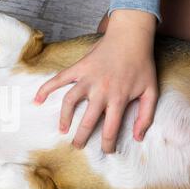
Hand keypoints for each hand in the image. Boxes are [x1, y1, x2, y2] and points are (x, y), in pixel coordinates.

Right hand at [34, 10, 157, 152]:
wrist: (131, 37)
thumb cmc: (141, 64)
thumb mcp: (151, 91)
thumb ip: (146, 115)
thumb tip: (137, 137)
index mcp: (118, 98)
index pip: (110, 128)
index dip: (107, 144)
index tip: (106, 151)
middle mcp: (100, 91)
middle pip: (87, 120)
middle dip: (81, 137)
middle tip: (78, 145)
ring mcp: (87, 79)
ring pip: (69, 102)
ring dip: (64, 117)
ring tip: (62, 129)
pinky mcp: (78, 69)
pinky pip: (58, 79)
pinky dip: (46, 89)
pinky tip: (38, 100)